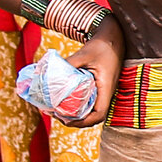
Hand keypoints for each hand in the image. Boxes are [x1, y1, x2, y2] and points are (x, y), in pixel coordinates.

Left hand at [60, 14, 125, 129]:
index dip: (83, 122)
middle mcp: (107, 93)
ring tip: (58, 111)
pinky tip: (66, 101)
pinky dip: (79, 107)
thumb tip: (47, 73)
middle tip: (56, 114)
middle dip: (76, 121)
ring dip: (77, 116)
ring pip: (92, 112)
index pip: (99, 114)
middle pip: (94, 118)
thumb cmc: (102, 46)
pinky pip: (91, 103)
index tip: (66, 120)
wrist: (114, 38)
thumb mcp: (84, 54)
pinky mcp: (100, 88)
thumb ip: (69, 63)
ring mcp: (104, 91)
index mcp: (106, 88)